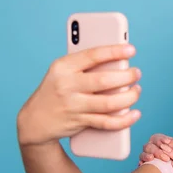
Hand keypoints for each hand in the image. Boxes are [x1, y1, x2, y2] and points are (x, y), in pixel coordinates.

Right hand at [17, 44, 140, 145]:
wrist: (35, 120)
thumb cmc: (58, 89)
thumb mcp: (64, 72)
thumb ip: (85, 66)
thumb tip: (119, 60)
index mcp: (63, 67)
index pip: (93, 55)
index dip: (115, 51)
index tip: (132, 49)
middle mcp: (67, 85)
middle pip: (104, 80)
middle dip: (127, 76)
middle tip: (137, 73)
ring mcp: (73, 105)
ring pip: (109, 103)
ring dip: (129, 97)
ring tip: (137, 90)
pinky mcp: (79, 122)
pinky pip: (107, 122)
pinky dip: (125, 120)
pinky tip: (135, 113)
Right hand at [138, 133, 172, 164]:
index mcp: (159, 142)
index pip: (156, 137)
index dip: (161, 139)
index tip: (167, 142)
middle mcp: (151, 148)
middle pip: (149, 146)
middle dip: (157, 150)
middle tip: (166, 158)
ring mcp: (146, 157)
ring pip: (142, 154)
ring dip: (147, 156)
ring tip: (152, 158)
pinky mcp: (144, 166)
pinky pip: (140, 164)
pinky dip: (142, 163)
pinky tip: (144, 164)